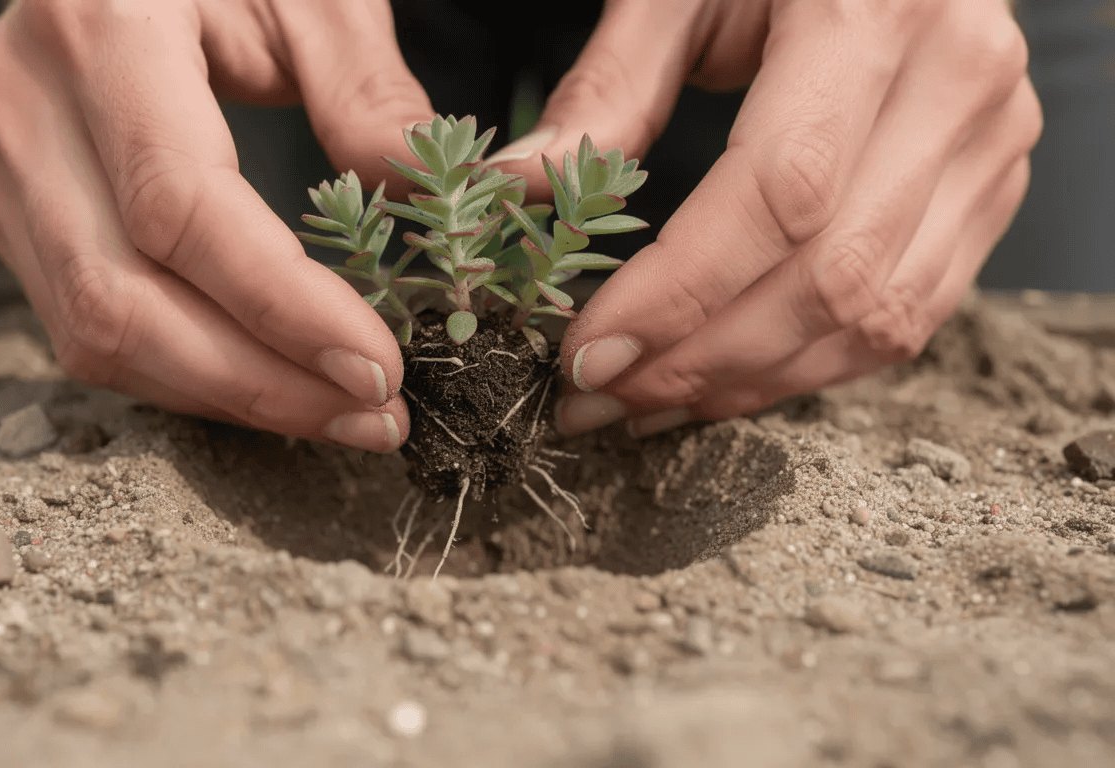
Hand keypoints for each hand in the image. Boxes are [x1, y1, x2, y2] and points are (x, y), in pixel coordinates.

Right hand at [0, 0, 436, 451]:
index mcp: (99, 25)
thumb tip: (422, 204)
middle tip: (372, 417)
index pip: (180, 209)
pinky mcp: (7, 204)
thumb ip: (367, 90)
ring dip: (222, 396)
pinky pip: (83, 321)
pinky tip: (265, 380)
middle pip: (123, 299)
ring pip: (92, 333)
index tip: (376, 365)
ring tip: (335, 413)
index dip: (280, 307)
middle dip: (258, 383)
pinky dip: (179, 371)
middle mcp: (20, 100)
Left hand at [490, 0, 1040, 437]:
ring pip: (877, 314)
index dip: (678, 295)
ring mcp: (991, 139)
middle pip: (831, 276)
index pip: (777, 195)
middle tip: (602, 395)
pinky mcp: (994, 185)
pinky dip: (815, 363)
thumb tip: (514, 191)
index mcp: (872, 9)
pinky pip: (913, 312)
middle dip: (702, 360)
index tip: (590, 352)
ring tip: (652, 402)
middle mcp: (956, 80)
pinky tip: (730, 376)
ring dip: (754, 381)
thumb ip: (608, 89)